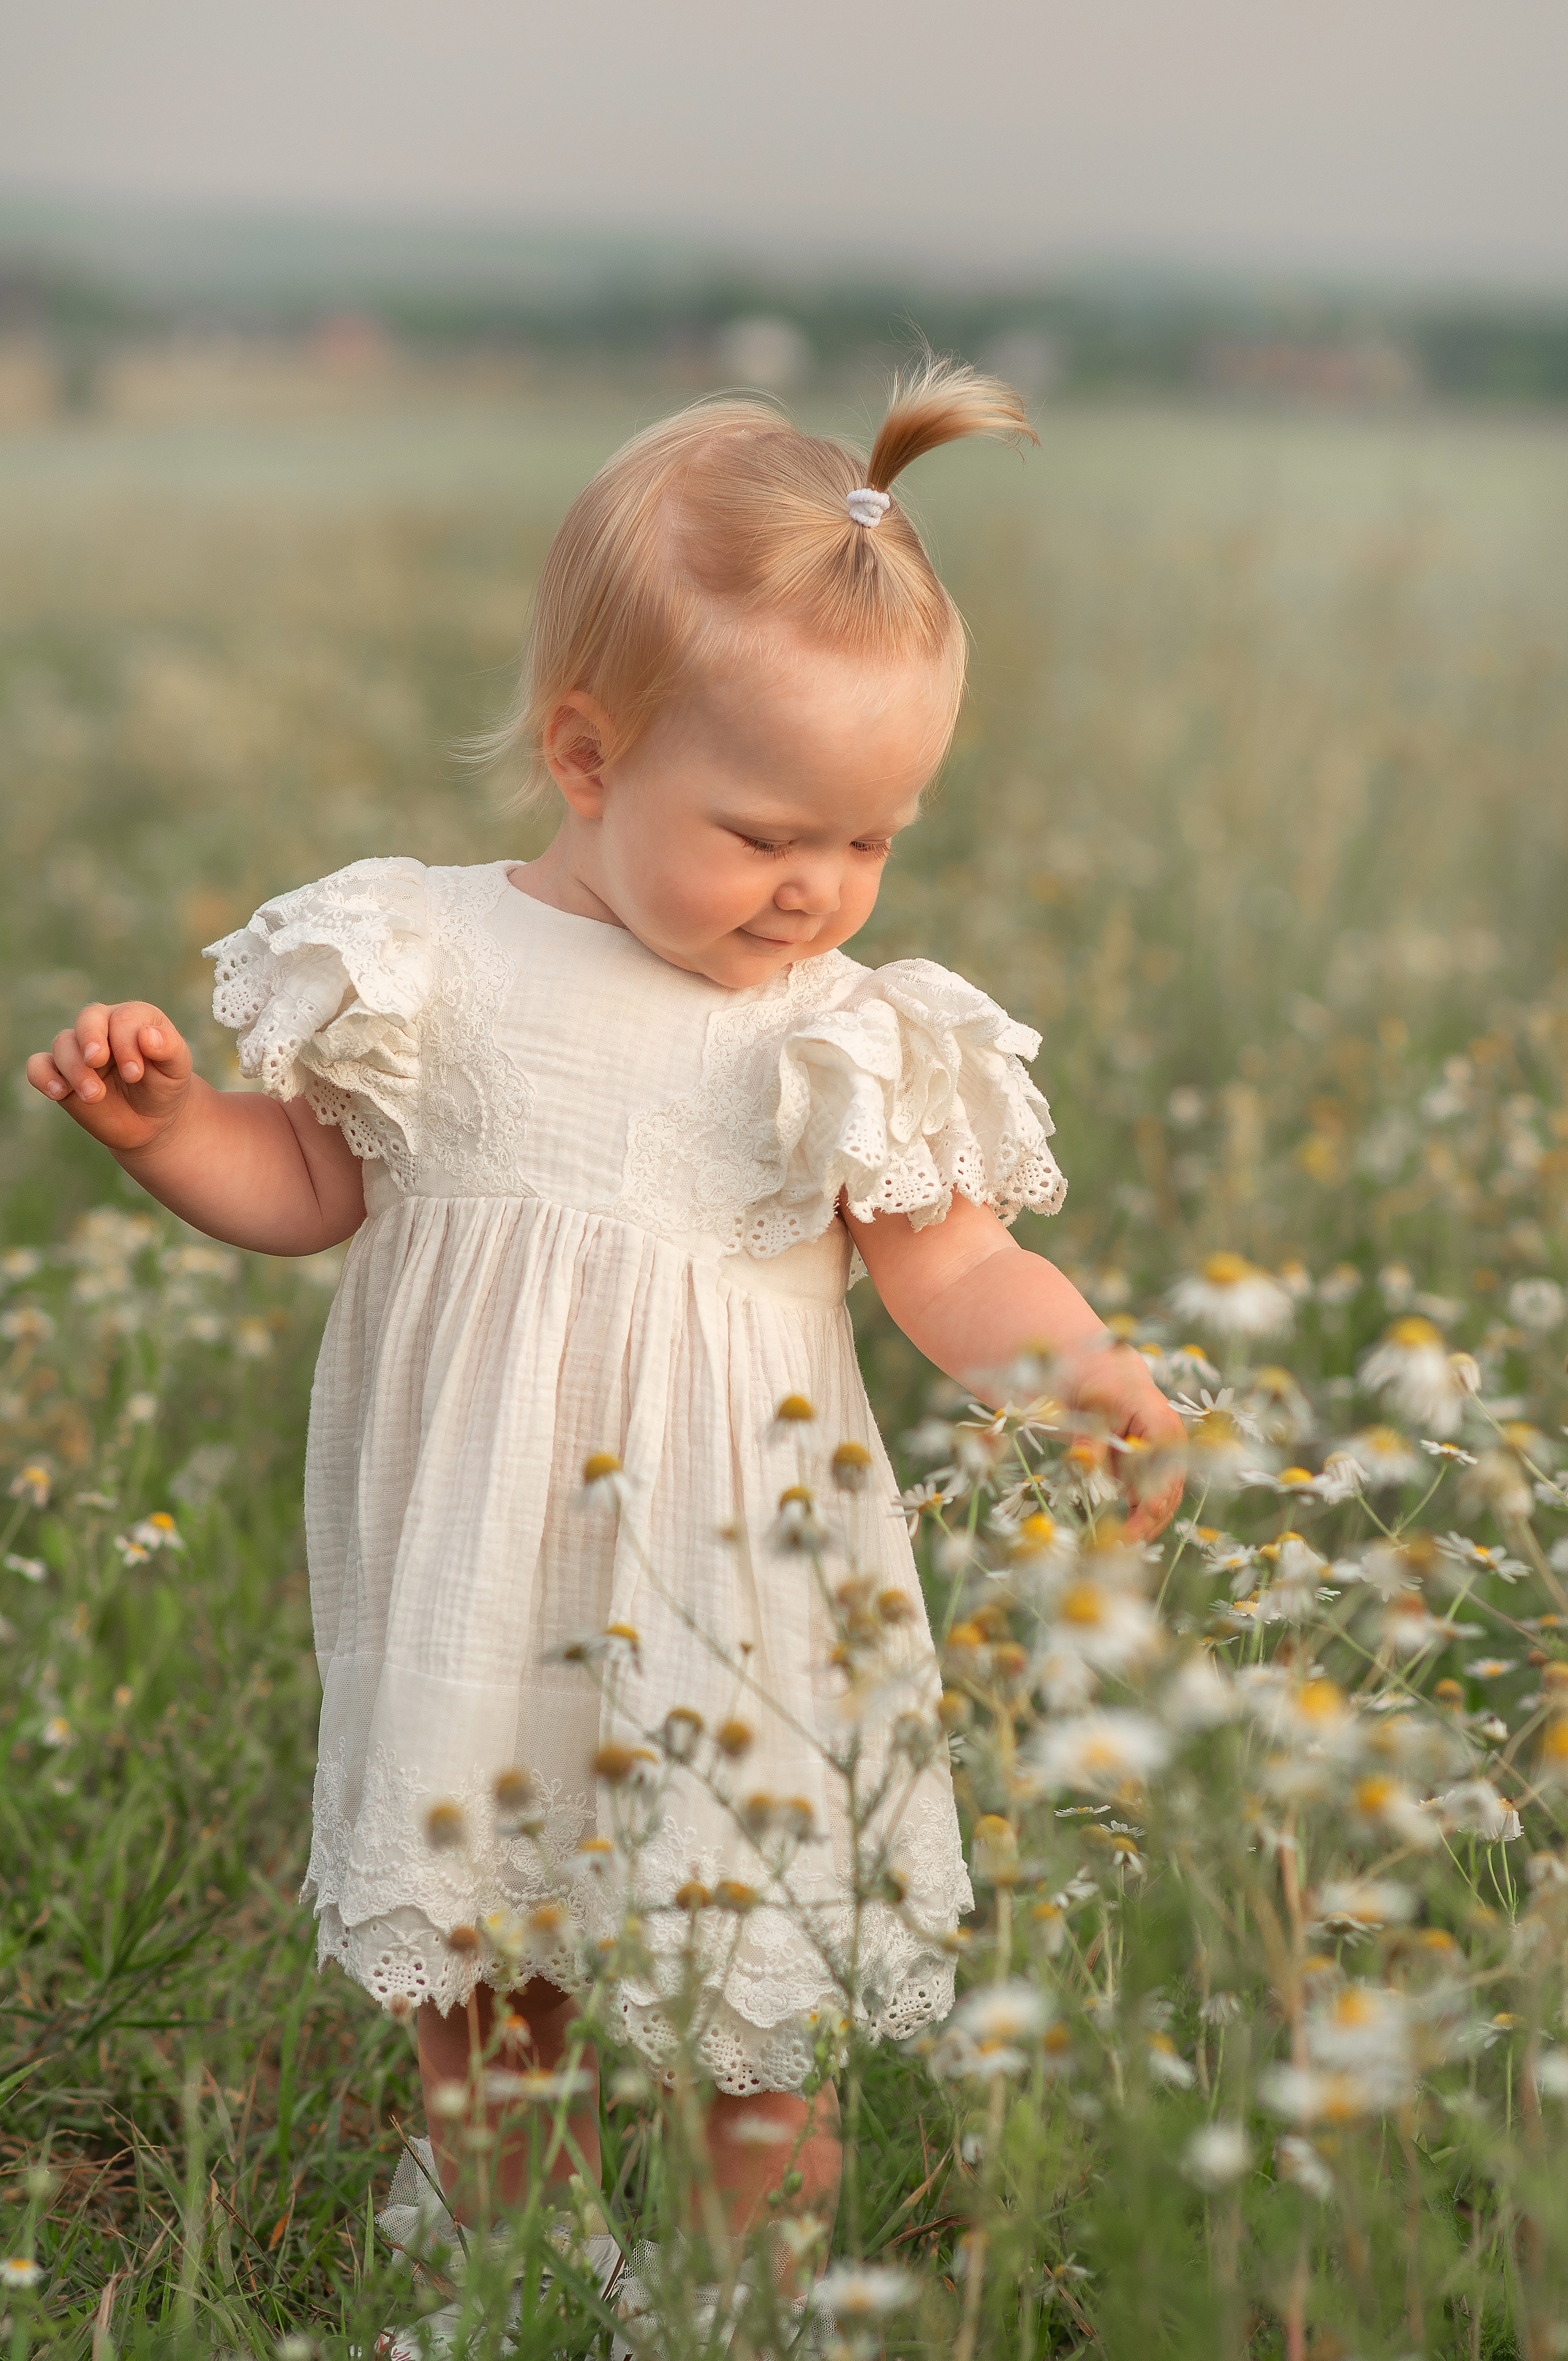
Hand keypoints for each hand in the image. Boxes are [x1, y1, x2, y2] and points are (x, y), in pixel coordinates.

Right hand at [26, 1002, 193, 1157]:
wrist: (150, 1120)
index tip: (134, 1074)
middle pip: (88, 1019)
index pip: (123, 1018)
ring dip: (75, 1069)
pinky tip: (59, 1093)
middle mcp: (103, 1027)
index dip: (126, 1042)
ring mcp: (78, 1050)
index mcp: (133, 1019)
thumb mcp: (177, 1070)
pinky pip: (38, 1066)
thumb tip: (149, 1035)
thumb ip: (169, 1048)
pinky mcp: (60, 1074)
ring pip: (63, 1043)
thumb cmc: (165, 1087)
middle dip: (91, 1039)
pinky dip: (43, 1076)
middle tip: (97, 1061)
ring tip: (94, 1096)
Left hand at [1068, 1343, 1187, 1541]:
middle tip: (1126, 1543)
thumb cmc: (1102, 1386)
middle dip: (1150, 1518)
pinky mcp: (1149, 1469)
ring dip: (1147, 1523)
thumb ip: (1090, 1440)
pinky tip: (1125, 1536)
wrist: (1105, 1376)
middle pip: (1169, 1490)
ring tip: (1125, 1546)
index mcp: (1161, 1426)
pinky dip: (1139, 1516)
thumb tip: (1083, 1466)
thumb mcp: (1092, 1409)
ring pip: (1163, 1500)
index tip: (1141, 1516)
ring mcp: (1162, 1459)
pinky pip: (1149, 1497)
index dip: (1155, 1496)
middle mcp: (1170, 1446)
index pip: (1165, 1468)